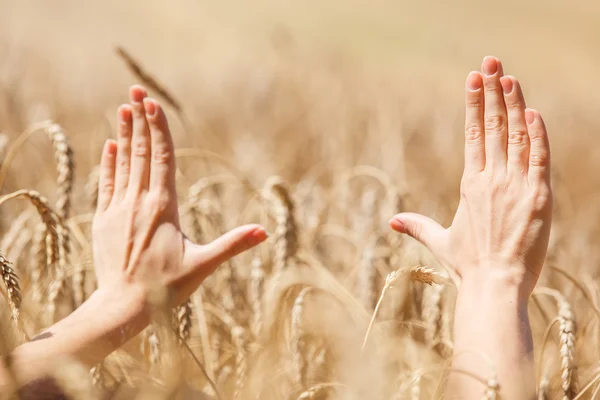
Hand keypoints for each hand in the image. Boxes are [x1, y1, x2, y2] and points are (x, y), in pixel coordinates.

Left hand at [92, 85, 266, 307]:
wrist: (122, 306)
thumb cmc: (165, 287)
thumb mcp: (203, 265)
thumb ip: (233, 244)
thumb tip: (265, 232)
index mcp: (164, 207)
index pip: (162, 159)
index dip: (159, 130)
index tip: (153, 105)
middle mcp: (139, 201)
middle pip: (141, 152)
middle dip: (140, 120)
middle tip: (136, 92)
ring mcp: (119, 209)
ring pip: (123, 163)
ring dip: (124, 134)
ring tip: (124, 109)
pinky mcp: (105, 220)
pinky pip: (108, 183)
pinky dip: (109, 162)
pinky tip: (109, 145)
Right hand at [390, 57, 551, 294]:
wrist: (494, 285)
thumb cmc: (468, 266)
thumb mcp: (440, 242)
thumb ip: (417, 225)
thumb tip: (391, 222)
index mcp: (470, 184)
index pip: (473, 134)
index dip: (474, 104)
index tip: (474, 79)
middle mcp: (491, 179)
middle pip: (493, 126)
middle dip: (492, 91)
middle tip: (491, 62)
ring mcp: (516, 186)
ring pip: (517, 136)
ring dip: (514, 104)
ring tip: (511, 77)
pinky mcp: (539, 197)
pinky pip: (539, 158)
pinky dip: (538, 134)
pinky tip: (533, 112)